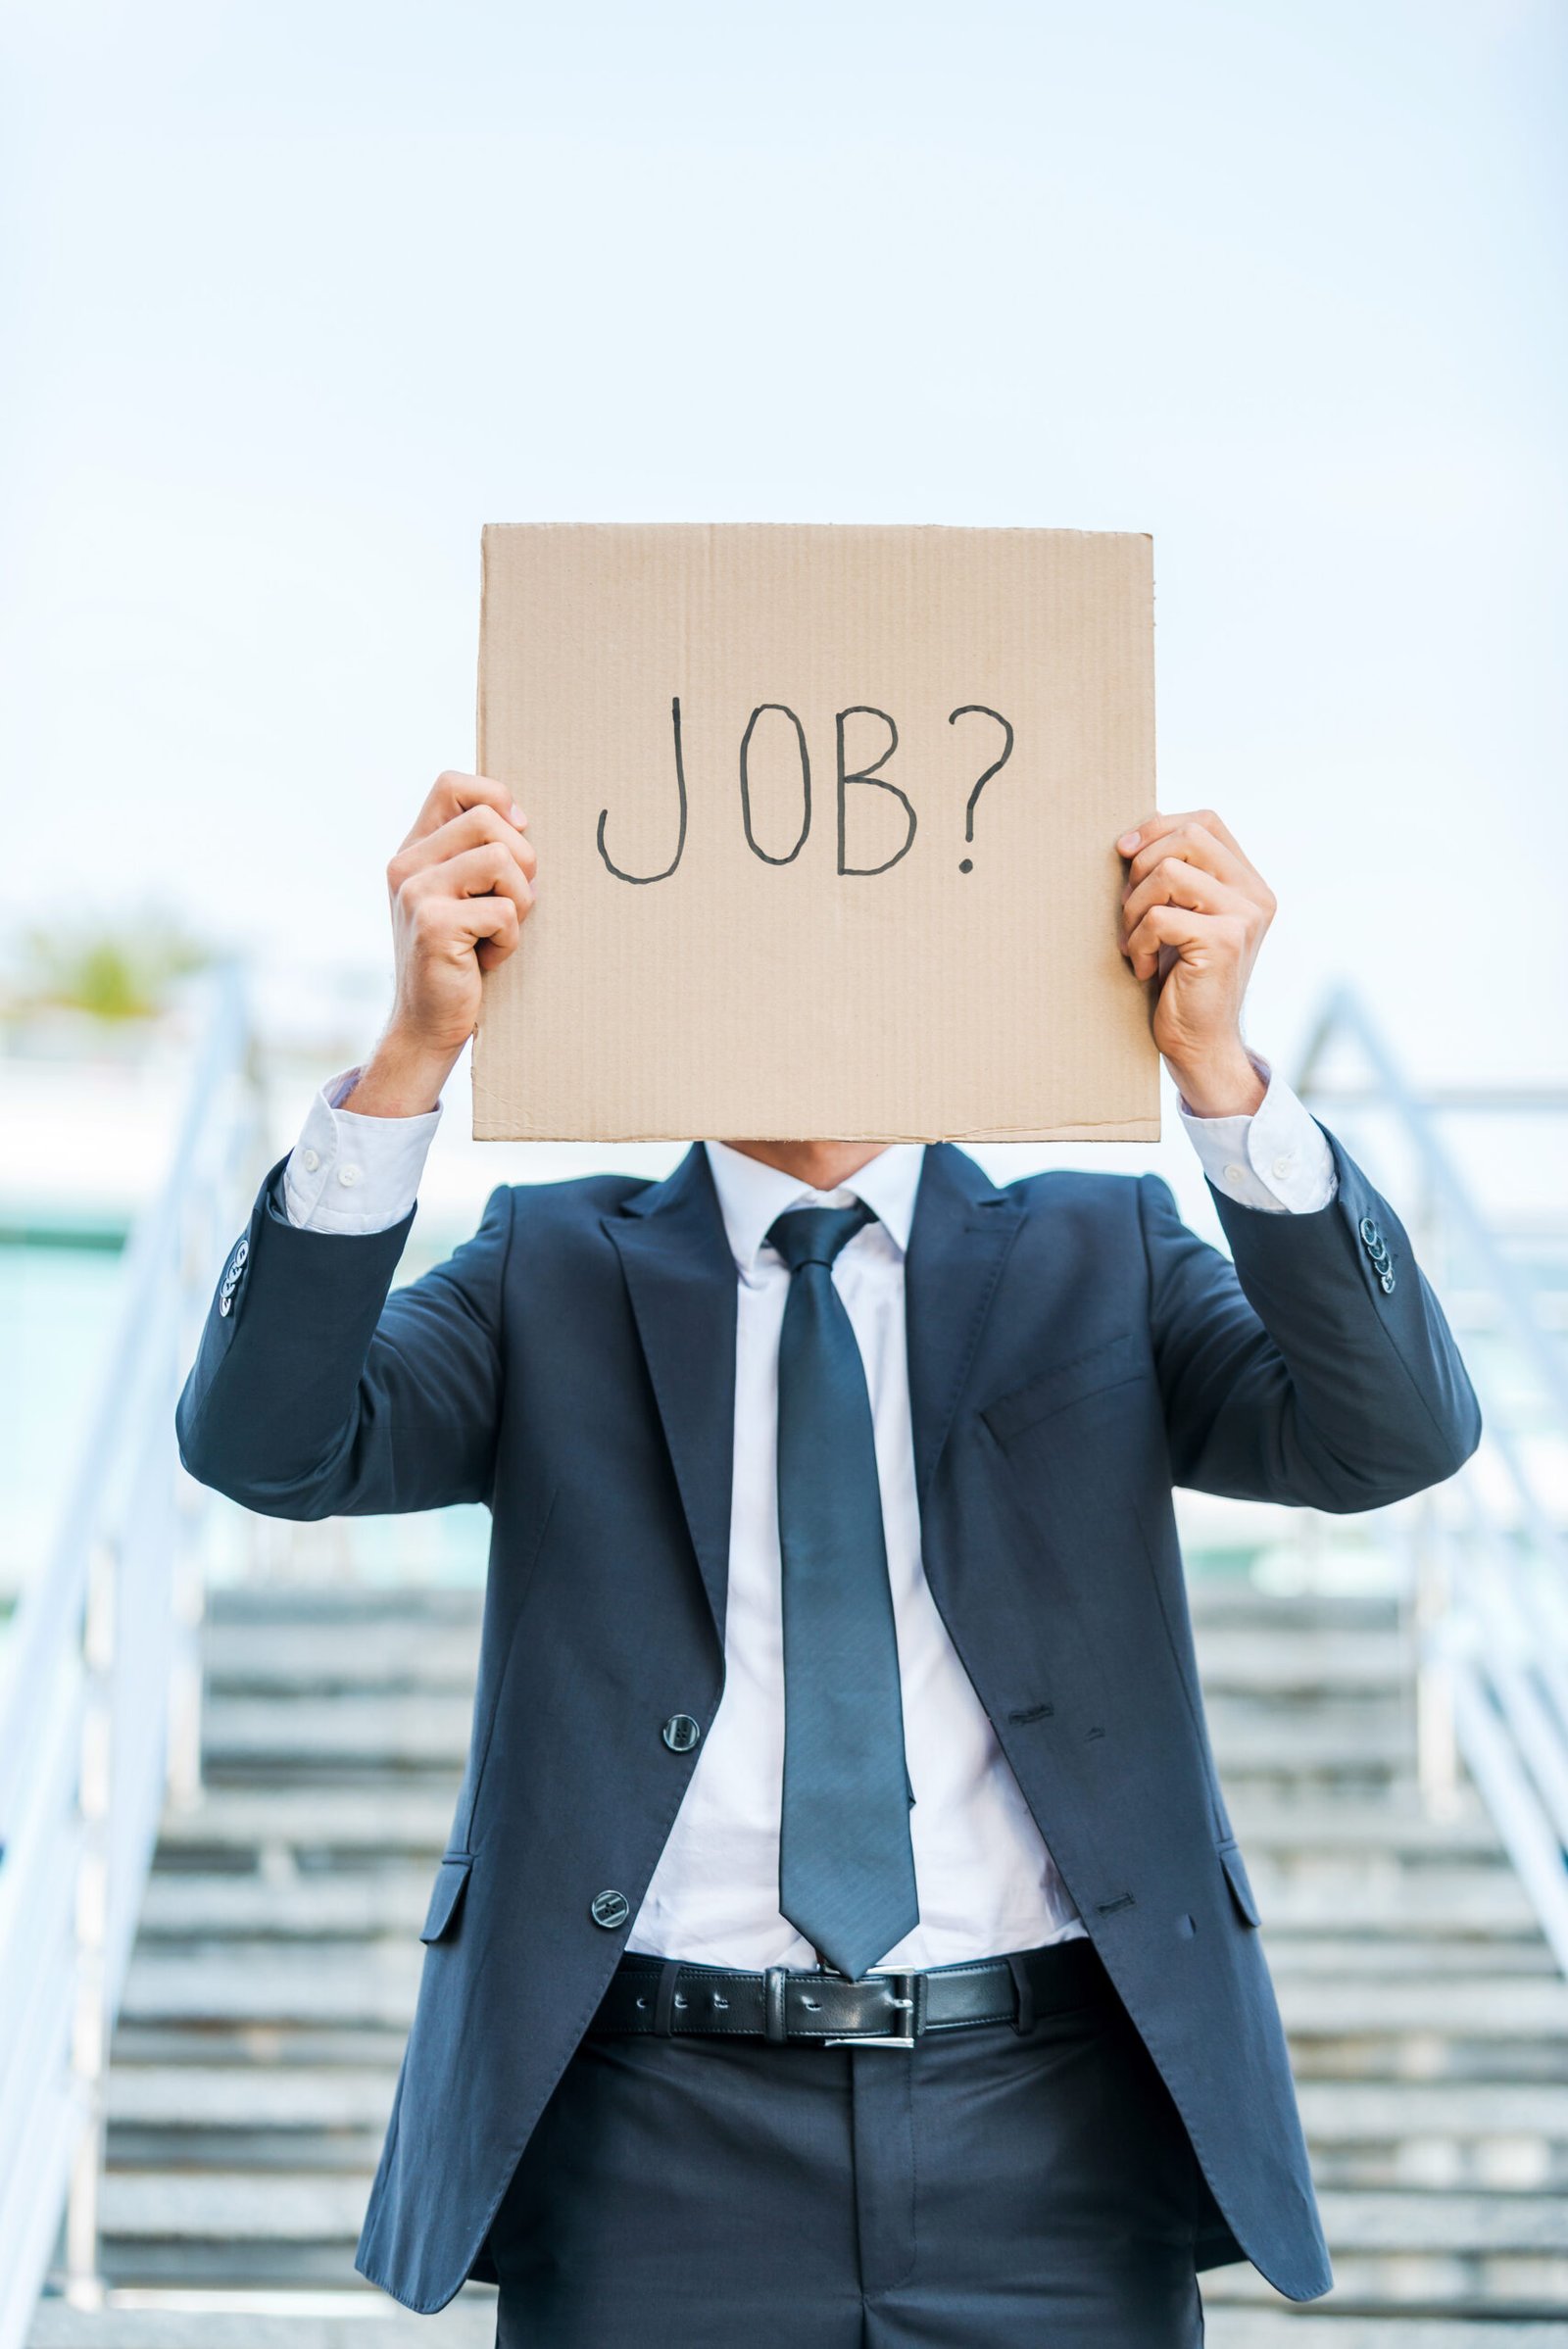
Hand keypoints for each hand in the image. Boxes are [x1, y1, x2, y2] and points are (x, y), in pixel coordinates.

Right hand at [343, 772, 536, 1116]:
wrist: (427, 1024)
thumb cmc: (459, 959)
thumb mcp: (461, 897)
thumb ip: (475, 854)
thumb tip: (521, 817)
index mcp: (414, 851)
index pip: (452, 785)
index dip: (496, 798)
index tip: (516, 834)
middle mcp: (406, 865)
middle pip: (489, 819)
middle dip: (522, 861)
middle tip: (511, 903)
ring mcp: (416, 893)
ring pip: (503, 860)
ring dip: (521, 902)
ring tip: (497, 932)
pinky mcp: (434, 925)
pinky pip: (505, 911)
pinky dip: (509, 940)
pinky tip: (486, 959)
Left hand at [1116, 809, 1273, 1117]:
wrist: (1201, 1044)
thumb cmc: (1182, 981)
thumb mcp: (1181, 917)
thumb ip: (1178, 876)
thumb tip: (1141, 829)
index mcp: (1249, 884)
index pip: (1206, 822)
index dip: (1159, 826)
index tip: (1125, 851)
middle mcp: (1255, 896)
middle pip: (1190, 836)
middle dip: (1142, 866)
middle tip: (1128, 909)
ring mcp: (1244, 917)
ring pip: (1170, 872)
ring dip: (1134, 908)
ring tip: (1133, 942)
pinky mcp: (1224, 942)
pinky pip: (1159, 916)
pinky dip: (1137, 942)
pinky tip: (1140, 967)